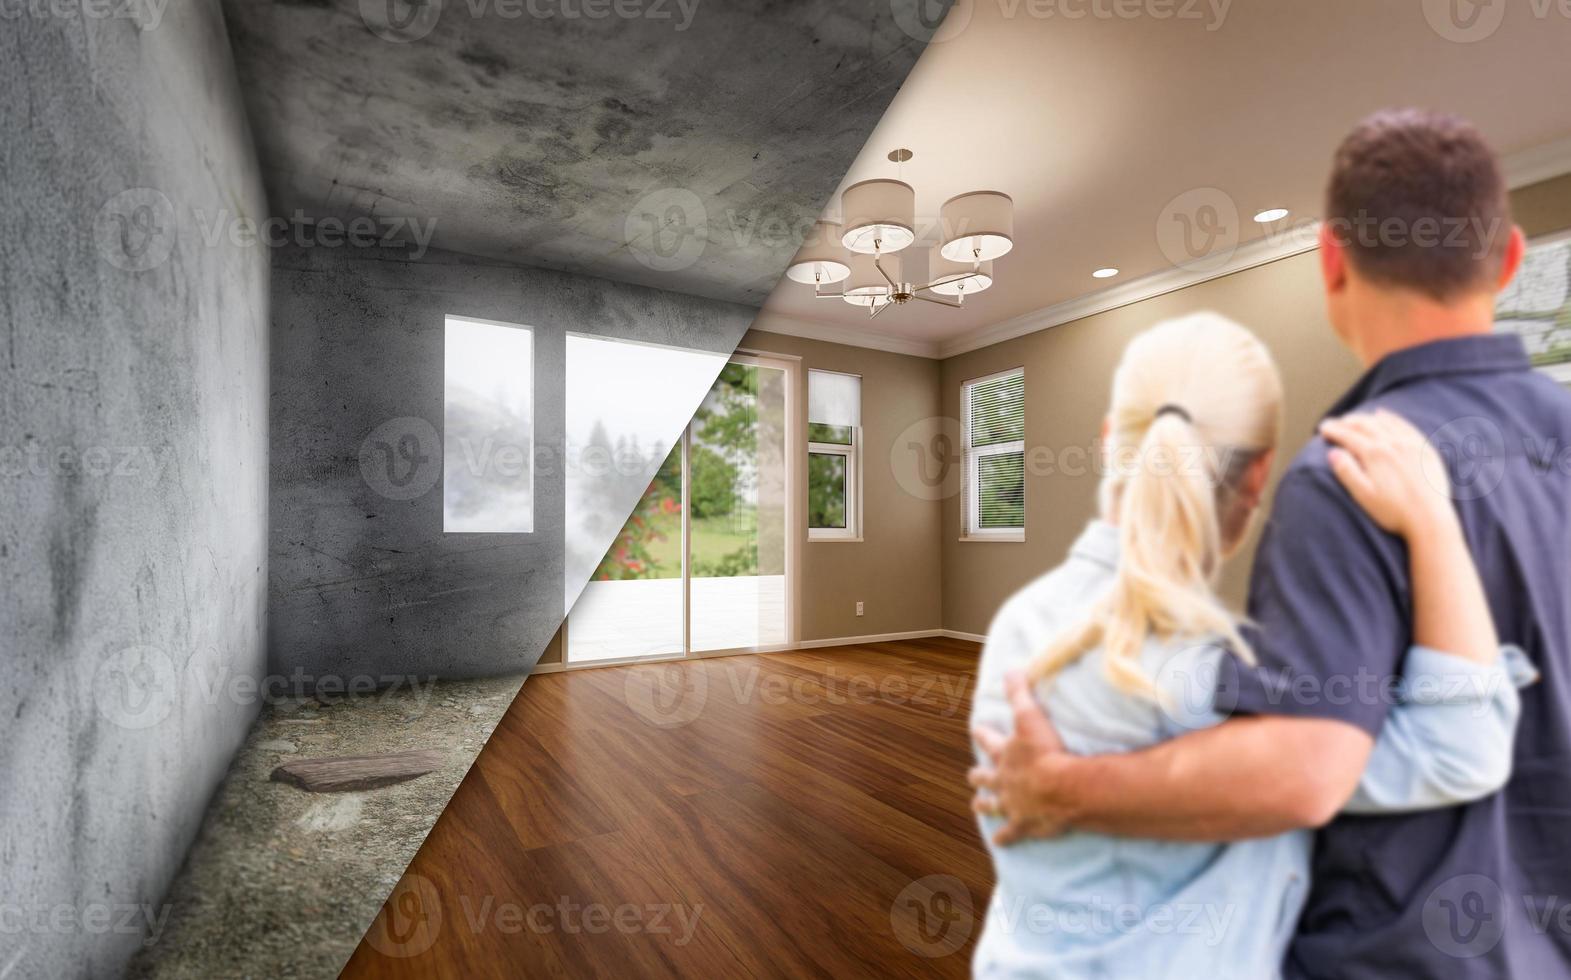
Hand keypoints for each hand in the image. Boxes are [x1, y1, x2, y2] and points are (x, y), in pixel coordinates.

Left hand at [968, 671, 1076, 844]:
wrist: (1061, 788)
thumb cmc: (1047, 751)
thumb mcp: (1031, 715)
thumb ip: (1021, 692)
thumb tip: (1010, 668)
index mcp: (1005, 754)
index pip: (988, 740)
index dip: (982, 733)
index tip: (975, 729)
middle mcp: (1003, 780)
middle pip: (984, 777)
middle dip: (978, 775)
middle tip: (973, 775)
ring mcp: (1011, 805)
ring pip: (991, 806)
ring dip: (984, 805)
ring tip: (977, 806)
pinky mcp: (1023, 825)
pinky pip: (1010, 834)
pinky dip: (1004, 838)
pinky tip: (998, 842)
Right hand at [1320, 409, 1455, 538]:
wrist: (1431, 518)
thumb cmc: (1393, 511)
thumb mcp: (1363, 495)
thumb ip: (1346, 471)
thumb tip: (1333, 452)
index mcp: (1374, 454)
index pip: (1348, 436)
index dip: (1333, 431)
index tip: (1322, 429)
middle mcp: (1392, 443)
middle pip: (1364, 425)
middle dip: (1346, 422)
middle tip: (1334, 423)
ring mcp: (1410, 444)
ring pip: (1383, 422)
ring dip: (1365, 418)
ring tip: (1352, 419)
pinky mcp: (1424, 448)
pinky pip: (1404, 425)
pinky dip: (1390, 418)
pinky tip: (1383, 415)